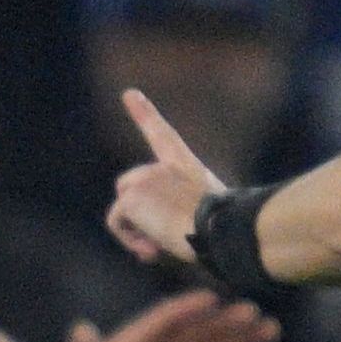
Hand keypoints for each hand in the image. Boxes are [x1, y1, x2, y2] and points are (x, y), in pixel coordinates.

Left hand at [104, 87, 228, 269]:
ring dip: (136, 232)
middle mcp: (160, 167)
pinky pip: (116, 224)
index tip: (129, 93)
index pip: (161, 134)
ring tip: (161, 244)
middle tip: (162, 240)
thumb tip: (148, 248)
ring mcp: (143, 179)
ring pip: (122, 211)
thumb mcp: (206, 218)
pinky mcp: (130, 197)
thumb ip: (175, 222)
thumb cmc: (224, 232)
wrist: (222, 229)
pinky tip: (152, 247)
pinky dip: (129, 240)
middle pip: (130, 192)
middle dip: (140, 217)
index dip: (144, 113)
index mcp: (184, 165)